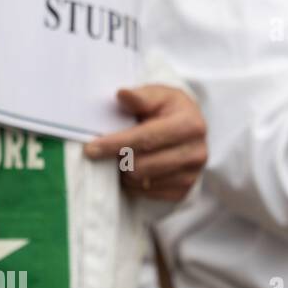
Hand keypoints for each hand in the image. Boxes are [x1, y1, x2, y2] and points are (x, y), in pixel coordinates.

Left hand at [84, 85, 207, 201]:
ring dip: (124, 171)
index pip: (146, 139)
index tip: (91, 148)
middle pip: (141, 165)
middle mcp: (196, 153)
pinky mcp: (184, 191)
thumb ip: (140, 97)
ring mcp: (192, 175)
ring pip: (141, 181)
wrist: (189, 127)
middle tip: (104, 150)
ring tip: (122, 156)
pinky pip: (146, 193)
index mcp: (190, 126)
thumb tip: (122, 94)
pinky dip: (133, 182)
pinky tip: (134, 167)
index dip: (115, 144)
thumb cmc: (168, 108)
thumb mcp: (158, 95)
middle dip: (117, 158)